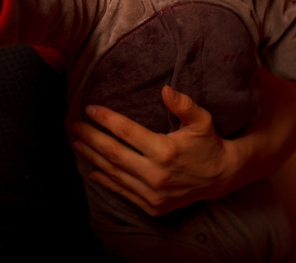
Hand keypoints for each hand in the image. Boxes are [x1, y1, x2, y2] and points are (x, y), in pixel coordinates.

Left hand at [71, 85, 242, 216]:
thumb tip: (165, 89)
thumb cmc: (209, 143)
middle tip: (74, 126)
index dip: (105, 119)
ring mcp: (153, 193)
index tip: (89, 109)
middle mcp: (156, 174)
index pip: (126, 131)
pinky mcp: (153, 206)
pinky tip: (92, 171)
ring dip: (92, 158)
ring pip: (114, 173)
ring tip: (77, 144)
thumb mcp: (201, 120)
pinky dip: (106, 182)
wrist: (222, 177)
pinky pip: (123, 192)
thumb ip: (183, 104)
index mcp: (165, 150)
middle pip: (113, 153)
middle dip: (90, 138)